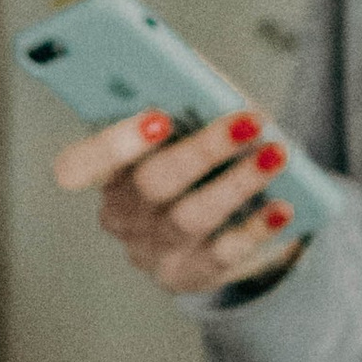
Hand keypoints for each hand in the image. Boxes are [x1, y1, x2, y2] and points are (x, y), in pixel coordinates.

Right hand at [50, 106, 303, 299]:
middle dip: (202, 151)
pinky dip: (255, 229)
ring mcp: (151, 251)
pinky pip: (222, 254)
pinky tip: (283, 207)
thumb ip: (190, 100)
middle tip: (250, 120)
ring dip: (237, 184)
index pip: (77, 165)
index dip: (114, 143)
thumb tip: (209, 85)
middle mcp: (120, 215)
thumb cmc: (203, 162)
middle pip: (150, 185)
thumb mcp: (191, 127)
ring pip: (189, 219)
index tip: (160, 116)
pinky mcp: (189, 276)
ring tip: (278, 154)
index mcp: (107, 171)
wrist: (229, 225)